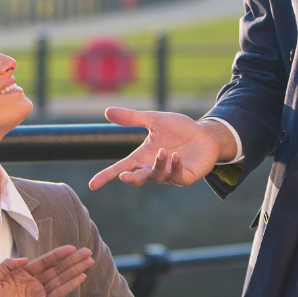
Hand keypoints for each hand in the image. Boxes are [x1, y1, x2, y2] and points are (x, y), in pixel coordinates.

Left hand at [0, 245, 93, 296]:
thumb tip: (26, 259)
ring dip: (75, 270)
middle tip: (87, 253)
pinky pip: (58, 294)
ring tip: (89, 262)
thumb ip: (7, 265)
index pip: (44, 261)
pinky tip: (81, 278)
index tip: (71, 248)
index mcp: (22, 274)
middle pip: (57, 269)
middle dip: (72, 260)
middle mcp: (33, 283)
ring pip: (61, 280)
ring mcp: (39, 295)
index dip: (58, 254)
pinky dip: (70, 286)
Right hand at [87, 108, 231, 189]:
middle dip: (130, 178)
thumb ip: (132, 118)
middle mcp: (153, 168)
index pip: (121, 168)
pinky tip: (176, 156)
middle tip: (124, 176)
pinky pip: (177, 176)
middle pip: (137, 179)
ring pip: (157, 176)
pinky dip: (175, 167)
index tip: (92, 185)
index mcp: (143, 156)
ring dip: (158, 165)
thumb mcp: (154, 120)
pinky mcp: (185, 177)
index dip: (106, 176)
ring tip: (164, 150)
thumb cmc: (179, 129)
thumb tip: (107, 111)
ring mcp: (169, 174)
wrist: (205, 134)